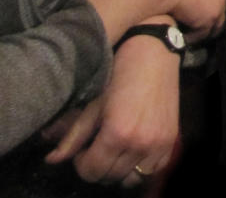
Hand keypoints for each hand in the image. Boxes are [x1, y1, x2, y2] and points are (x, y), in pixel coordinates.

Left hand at [44, 33, 179, 185]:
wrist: (154, 50)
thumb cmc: (120, 71)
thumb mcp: (93, 101)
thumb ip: (73, 135)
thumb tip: (51, 160)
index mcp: (117, 134)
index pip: (91, 172)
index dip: (80, 162)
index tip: (82, 148)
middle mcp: (140, 144)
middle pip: (109, 177)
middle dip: (98, 165)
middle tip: (96, 146)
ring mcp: (158, 144)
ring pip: (131, 178)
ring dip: (119, 169)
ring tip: (114, 150)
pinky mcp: (171, 139)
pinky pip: (153, 170)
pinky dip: (140, 167)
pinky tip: (133, 150)